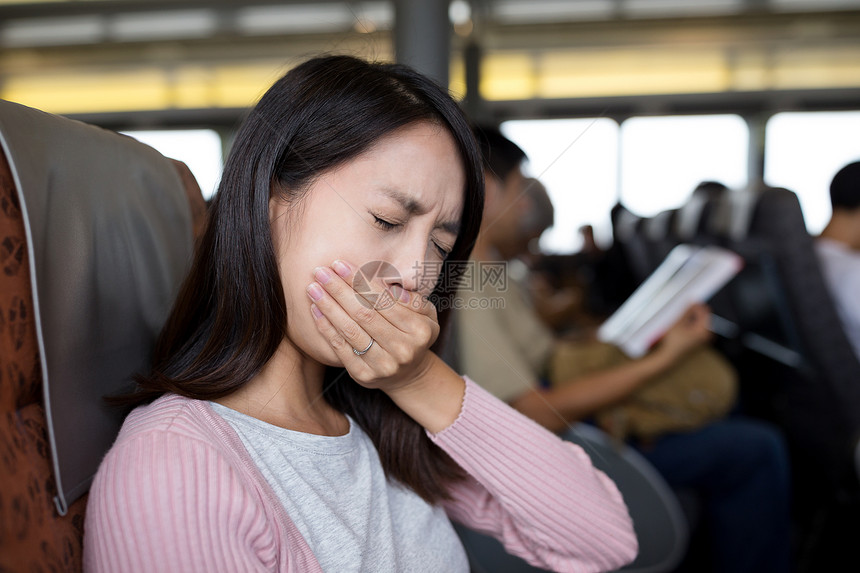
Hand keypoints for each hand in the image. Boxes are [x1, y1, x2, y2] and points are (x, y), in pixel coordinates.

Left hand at [306, 259, 439, 392]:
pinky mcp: (363, 375)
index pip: (384, 300)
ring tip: (313, 288)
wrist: (408, 375)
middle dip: (340, 290)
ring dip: (328, 307)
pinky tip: (315, 310)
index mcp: (419, 330)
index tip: (339, 265)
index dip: (360, 281)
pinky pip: (341, 348)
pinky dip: (326, 327)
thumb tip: (391, 287)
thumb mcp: (426, 315)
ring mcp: (382, 365)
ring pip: (350, 330)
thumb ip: (413, 299)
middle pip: (364, 314)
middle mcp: (402, 349)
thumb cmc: (413, 335)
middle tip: (320, 272)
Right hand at [656, 303, 712, 360]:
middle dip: (696, 311)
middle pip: (704, 318)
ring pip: (700, 323)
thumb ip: (687, 312)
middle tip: (687, 306)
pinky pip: (698, 328)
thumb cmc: (673, 342)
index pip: (705, 313)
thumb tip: (693, 302)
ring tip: (684, 314)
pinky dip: (692, 324)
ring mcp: (702, 340)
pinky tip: (684, 324)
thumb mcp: (679, 323)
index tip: (690, 301)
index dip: (698, 305)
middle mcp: (706, 336)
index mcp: (704, 331)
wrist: (669, 356)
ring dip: (693, 317)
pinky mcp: (698, 342)